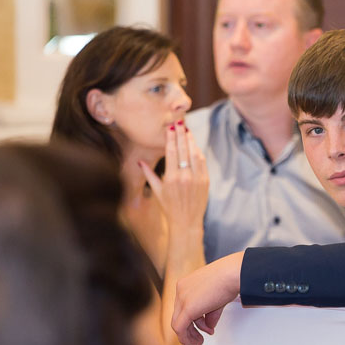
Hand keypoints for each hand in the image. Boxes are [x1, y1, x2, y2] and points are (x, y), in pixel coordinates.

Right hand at [140, 123, 208, 239]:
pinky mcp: (205, 181)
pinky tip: (194, 144)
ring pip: (195, 153)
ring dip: (191, 140)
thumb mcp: (157, 191)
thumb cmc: (169, 208)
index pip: (171, 152)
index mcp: (171, 178)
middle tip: (179, 121)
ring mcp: (197, 178)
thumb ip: (149, 174)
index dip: (171, 138)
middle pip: (183, 149)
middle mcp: (184, 177)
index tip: (170, 127)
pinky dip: (198, 151)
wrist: (187, 222)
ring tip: (186, 130)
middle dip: (181, 134)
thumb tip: (139, 162)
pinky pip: (202, 162)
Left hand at [172, 252, 244, 344]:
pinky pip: (180, 328)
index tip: (203, 327)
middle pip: (180, 315)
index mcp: (186, 284)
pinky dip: (186, 338)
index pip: (184, 307)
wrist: (233, 274)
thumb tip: (209, 325)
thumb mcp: (217, 297)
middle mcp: (181, 290)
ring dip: (189, 336)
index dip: (194, 320)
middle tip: (198, 339)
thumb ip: (210, 313)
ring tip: (198, 343)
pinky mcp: (187, 308)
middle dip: (190, 330)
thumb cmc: (230, 278)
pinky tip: (194, 343)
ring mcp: (182, 298)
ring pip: (178, 323)